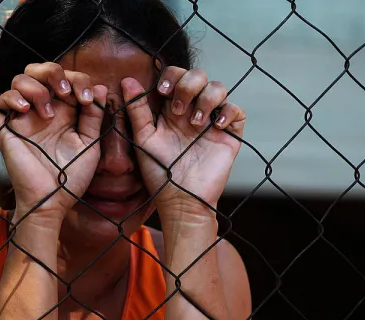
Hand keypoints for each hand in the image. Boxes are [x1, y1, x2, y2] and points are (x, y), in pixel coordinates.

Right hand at [0, 63, 106, 221]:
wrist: (52, 201)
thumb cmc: (71, 177)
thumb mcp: (89, 143)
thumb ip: (94, 116)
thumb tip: (100, 88)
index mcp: (64, 111)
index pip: (66, 78)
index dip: (78, 79)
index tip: (87, 99)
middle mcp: (43, 109)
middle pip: (39, 70)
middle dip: (53, 71)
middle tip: (65, 91)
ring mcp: (24, 117)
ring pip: (20, 79)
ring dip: (36, 87)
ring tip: (47, 111)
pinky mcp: (6, 128)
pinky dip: (12, 97)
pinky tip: (26, 110)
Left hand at [122, 67, 245, 217]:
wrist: (181, 199)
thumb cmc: (159, 173)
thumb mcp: (143, 139)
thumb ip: (136, 110)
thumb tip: (127, 80)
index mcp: (172, 109)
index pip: (177, 76)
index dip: (172, 76)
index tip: (163, 92)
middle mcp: (193, 111)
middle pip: (199, 76)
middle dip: (188, 85)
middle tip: (178, 110)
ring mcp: (212, 122)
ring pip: (219, 88)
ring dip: (207, 99)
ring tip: (197, 123)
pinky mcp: (229, 135)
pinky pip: (237, 111)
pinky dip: (229, 112)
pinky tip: (216, 126)